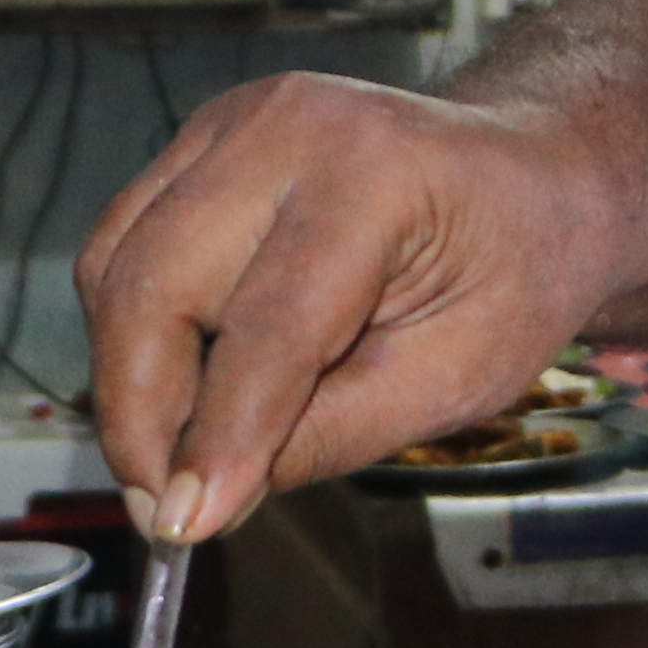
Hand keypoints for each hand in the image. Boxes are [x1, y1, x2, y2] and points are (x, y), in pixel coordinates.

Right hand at [77, 74, 615, 541]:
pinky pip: (124, 247)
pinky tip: (185, 387)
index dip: (218, 434)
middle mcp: (286, 127)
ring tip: (177, 459)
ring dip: (129, 377)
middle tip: (165, 509)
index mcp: (376, 174)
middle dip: (141, 413)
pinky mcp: (200, 143)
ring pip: (116, 267)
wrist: (532, 174)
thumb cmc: (517, 268)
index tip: (183, 524)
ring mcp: (231, 123)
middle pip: (155, 283)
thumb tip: (210, 501)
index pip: (270, 324)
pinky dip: (134, 329)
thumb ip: (334, 433)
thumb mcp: (460, 375)